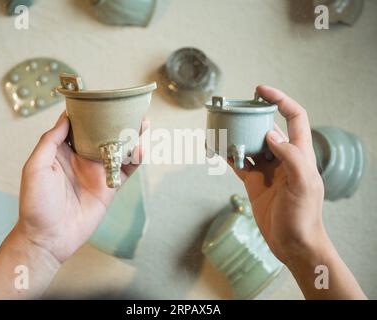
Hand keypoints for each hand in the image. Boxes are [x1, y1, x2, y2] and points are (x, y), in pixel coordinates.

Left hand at [16, 112, 143, 262]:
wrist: (50, 236)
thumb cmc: (36, 203)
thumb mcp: (35, 167)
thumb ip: (50, 141)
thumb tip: (66, 117)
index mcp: (64, 150)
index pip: (80, 125)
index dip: (91, 112)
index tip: (102, 98)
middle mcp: (83, 158)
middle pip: (104, 134)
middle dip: (117, 121)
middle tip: (130, 108)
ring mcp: (98, 171)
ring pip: (119, 149)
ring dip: (132, 137)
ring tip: (142, 123)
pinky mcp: (110, 186)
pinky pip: (126, 170)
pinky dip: (136, 159)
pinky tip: (142, 148)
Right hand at [229, 86, 365, 298]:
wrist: (292, 243)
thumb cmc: (303, 215)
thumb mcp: (302, 184)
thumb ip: (289, 156)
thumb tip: (270, 134)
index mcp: (299, 153)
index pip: (294, 117)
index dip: (280, 100)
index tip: (260, 91)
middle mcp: (283, 157)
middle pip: (267, 128)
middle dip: (251, 117)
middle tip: (233, 110)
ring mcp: (267, 169)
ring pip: (250, 144)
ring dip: (237, 136)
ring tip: (221, 128)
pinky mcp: (254, 182)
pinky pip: (240, 163)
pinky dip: (228, 156)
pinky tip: (218, 150)